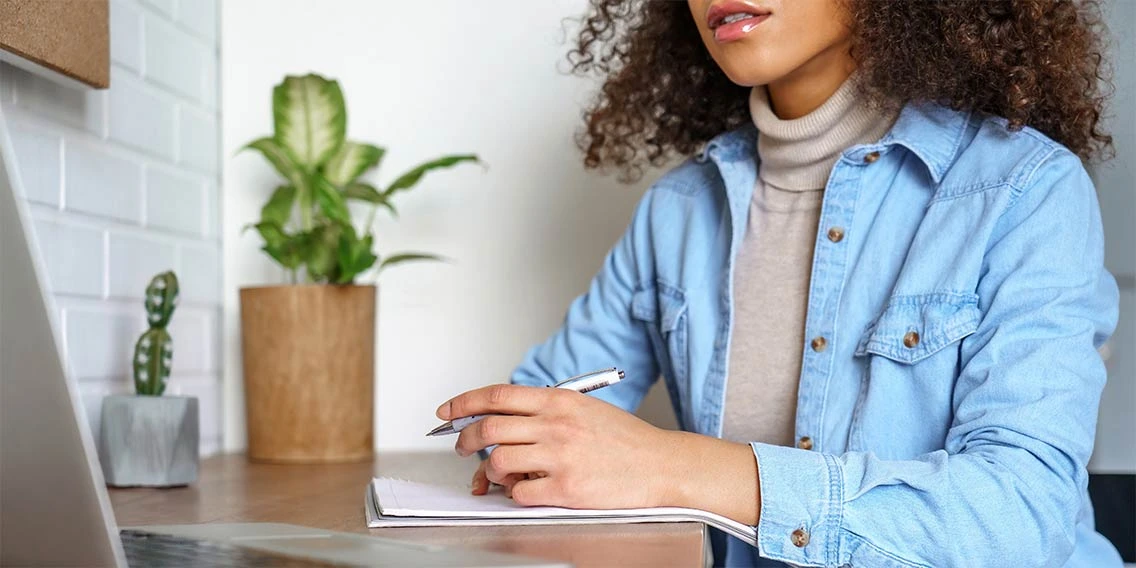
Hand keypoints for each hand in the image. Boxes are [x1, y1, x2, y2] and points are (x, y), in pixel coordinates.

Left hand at [439, 384, 677, 508]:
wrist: (661, 465)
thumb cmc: (626, 441)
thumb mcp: (584, 409)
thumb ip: (546, 412)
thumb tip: (504, 423)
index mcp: (559, 401)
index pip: (498, 396)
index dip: (464, 402)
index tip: (447, 412)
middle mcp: (556, 424)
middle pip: (488, 428)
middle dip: (465, 440)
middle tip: (462, 448)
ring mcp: (560, 456)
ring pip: (498, 461)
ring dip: (490, 471)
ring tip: (499, 475)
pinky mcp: (566, 487)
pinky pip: (519, 492)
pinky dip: (514, 494)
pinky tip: (527, 490)